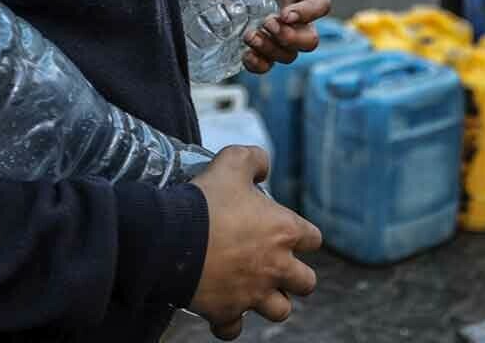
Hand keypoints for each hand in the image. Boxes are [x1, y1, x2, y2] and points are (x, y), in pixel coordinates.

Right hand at [189, 146, 321, 339]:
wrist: (170, 238)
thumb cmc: (205, 200)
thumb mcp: (232, 162)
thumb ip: (254, 159)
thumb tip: (263, 167)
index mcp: (284, 231)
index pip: (313, 239)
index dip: (302, 236)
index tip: (285, 233)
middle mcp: (275, 267)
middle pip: (306, 283)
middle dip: (294, 277)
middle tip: (273, 266)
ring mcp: (252, 293)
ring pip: (280, 311)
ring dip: (269, 302)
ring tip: (253, 290)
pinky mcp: (226, 311)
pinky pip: (233, 329)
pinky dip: (228, 322)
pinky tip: (220, 308)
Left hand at [227, 0, 331, 72]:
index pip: (320, 6)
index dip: (308, 15)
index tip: (285, 13)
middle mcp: (294, 11)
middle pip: (309, 39)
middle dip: (291, 39)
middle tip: (268, 24)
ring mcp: (276, 27)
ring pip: (288, 54)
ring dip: (272, 52)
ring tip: (250, 36)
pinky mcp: (257, 37)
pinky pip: (265, 63)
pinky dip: (258, 65)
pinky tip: (245, 54)